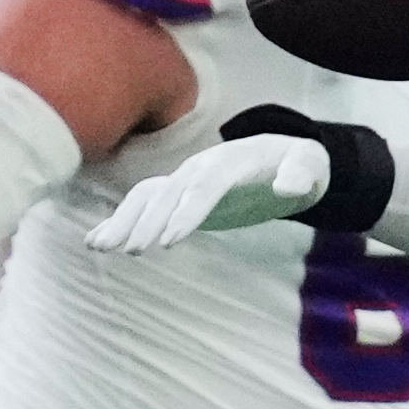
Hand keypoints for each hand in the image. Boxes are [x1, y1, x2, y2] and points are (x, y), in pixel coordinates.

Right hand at [88, 135, 328, 253]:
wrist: (286, 157)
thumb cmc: (300, 163)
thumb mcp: (311, 164)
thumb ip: (302, 173)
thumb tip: (289, 188)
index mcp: (230, 162)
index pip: (204, 186)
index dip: (187, 211)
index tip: (172, 240)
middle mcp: (201, 168)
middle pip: (168, 193)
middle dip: (149, 221)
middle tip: (131, 251)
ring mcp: (186, 180)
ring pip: (147, 196)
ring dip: (123, 219)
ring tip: (100, 246)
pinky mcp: (180, 195)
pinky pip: (144, 204)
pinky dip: (120, 220)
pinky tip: (97, 241)